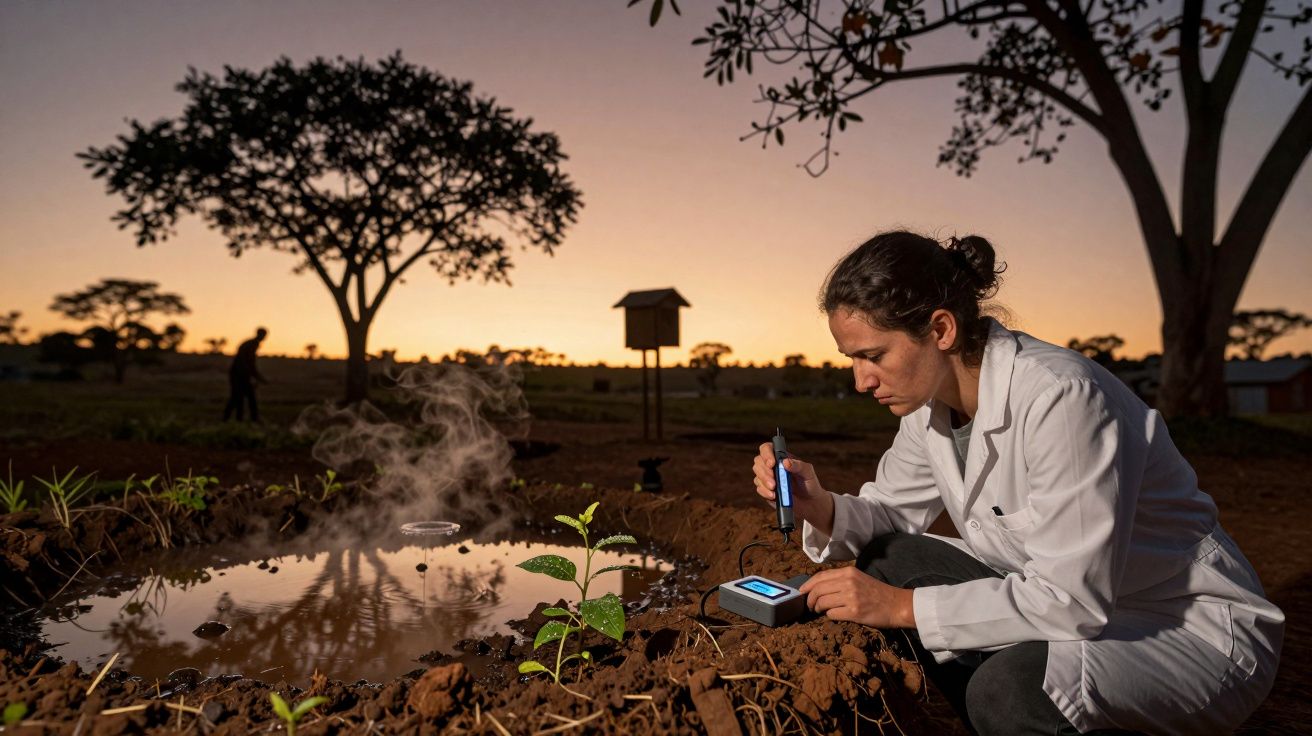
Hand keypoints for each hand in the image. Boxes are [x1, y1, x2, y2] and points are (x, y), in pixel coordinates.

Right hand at [752, 444, 832, 531]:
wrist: (810, 502)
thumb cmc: (809, 483)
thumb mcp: (808, 472)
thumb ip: (799, 465)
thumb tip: (786, 462)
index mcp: (781, 457)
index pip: (767, 448)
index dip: (766, 454)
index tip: (772, 463)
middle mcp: (772, 466)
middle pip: (758, 462)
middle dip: (764, 472)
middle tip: (773, 482)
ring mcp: (768, 478)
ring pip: (757, 475)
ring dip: (764, 482)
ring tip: (774, 489)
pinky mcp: (767, 490)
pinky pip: (759, 489)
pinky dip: (765, 492)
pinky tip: (774, 496)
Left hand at [798, 566, 915, 628]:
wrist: (897, 605)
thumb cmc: (877, 593)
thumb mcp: (859, 579)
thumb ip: (840, 580)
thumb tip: (818, 588)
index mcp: (848, 572)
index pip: (820, 577)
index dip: (807, 585)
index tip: (801, 592)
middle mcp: (848, 582)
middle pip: (818, 590)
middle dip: (809, 599)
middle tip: (809, 606)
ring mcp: (851, 597)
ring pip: (822, 602)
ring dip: (817, 609)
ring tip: (819, 611)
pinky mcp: (854, 612)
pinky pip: (832, 614)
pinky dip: (829, 616)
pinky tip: (834, 615)